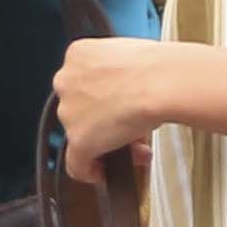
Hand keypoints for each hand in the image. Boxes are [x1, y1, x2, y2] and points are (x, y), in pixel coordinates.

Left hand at [54, 33, 173, 179]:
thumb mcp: (131, 58)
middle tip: (131, 128)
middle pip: (82, 109)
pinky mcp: (78, 139)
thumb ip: (118, 74)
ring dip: (106, 142)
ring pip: (82, 134)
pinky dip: (89, 171)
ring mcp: (69, 112)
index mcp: (78, 55)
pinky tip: (103, 172)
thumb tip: (128, 92)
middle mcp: (66, 81)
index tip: (120, 106)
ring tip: (135, 145)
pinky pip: (76, 164)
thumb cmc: (157, 68)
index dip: (105, 99)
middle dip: (107, 121)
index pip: (84, 82)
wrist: (160, 83)